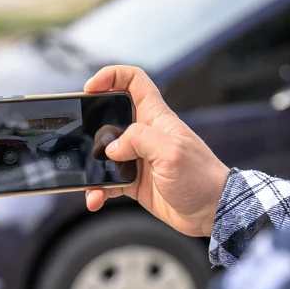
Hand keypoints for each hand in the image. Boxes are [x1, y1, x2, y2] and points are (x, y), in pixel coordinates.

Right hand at [84, 66, 229, 236]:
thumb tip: (110, 148)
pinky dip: (98, 190)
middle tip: (77, 137)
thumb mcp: (171, 152)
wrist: (212, 212)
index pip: (134, 82)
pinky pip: (108, 182)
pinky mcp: (135, 181)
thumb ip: (139, 140)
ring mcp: (139, 159)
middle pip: (110, 117)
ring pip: (104, 154)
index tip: (91, 88)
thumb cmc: (201, 178)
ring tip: (86, 181)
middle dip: (90, 124)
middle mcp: (145, 135)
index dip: (111, 76)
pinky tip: (95, 199)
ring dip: (91, 166)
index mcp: (156, 118)